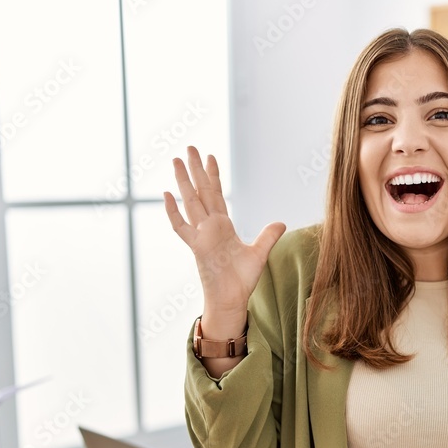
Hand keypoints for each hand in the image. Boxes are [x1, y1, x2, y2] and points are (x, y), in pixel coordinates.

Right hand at [165, 146, 285, 313]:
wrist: (232, 300)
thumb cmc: (242, 280)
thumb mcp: (259, 253)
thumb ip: (268, 236)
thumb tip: (281, 222)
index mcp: (223, 226)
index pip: (217, 195)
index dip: (213, 175)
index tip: (209, 156)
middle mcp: (210, 227)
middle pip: (201, 192)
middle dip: (195, 169)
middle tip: (188, 147)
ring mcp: (201, 236)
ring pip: (190, 202)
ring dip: (183, 182)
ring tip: (175, 160)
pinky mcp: (196, 248)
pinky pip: (182, 227)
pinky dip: (173, 212)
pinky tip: (166, 194)